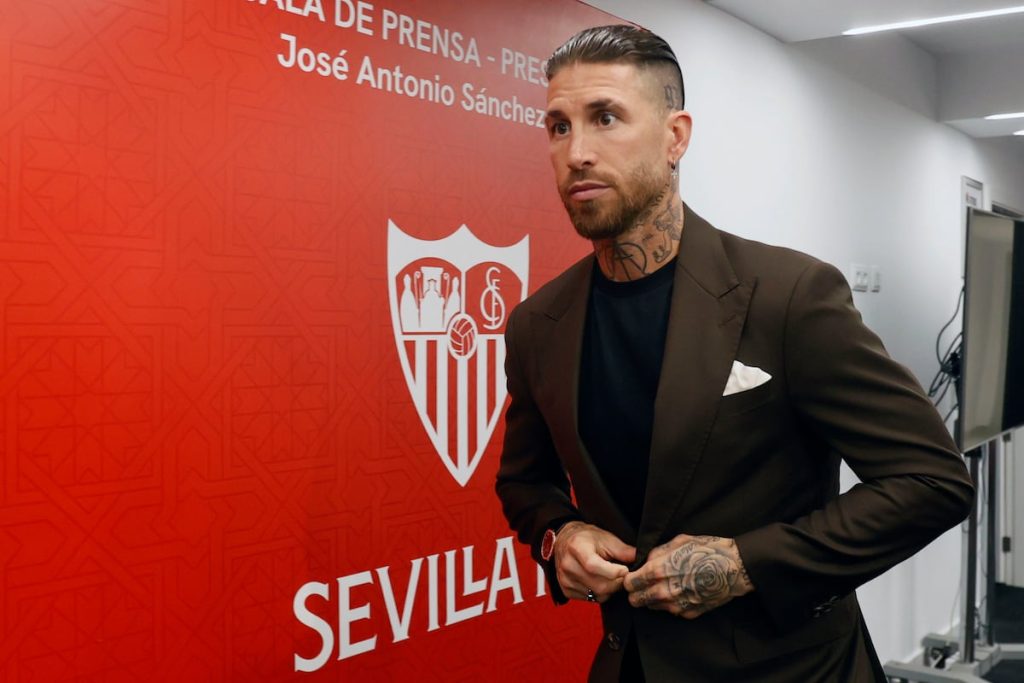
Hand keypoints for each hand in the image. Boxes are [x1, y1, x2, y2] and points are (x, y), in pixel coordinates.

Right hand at [552, 521, 635, 602]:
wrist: (565, 541)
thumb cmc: (588, 538)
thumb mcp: (606, 538)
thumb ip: (624, 550)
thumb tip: (642, 560)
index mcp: (576, 548)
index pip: (594, 566)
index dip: (613, 572)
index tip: (626, 570)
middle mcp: (567, 565)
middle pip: (598, 584)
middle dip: (617, 583)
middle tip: (623, 575)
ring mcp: (565, 579)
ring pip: (597, 595)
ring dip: (610, 590)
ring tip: (612, 577)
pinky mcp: (566, 590)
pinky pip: (591, 599)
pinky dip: (601, 594)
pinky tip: (600, 581)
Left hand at [624, 534, 752, 617]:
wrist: (735, 569)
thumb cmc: (708, 551)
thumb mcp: (679, 542)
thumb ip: (658, 552)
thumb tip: (646, 560)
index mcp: (658, 571)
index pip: (629, 583)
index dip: (630, 579)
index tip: (634, 576)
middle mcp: (664, 591)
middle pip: (636, 600)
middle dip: (637, 592)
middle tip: (644, 584)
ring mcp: (676, 605)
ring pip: (652, 607)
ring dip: (653, 599)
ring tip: (666, 586)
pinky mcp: (689, 613)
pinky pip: (671, 611)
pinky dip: (671, 604)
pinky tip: (681, 591)